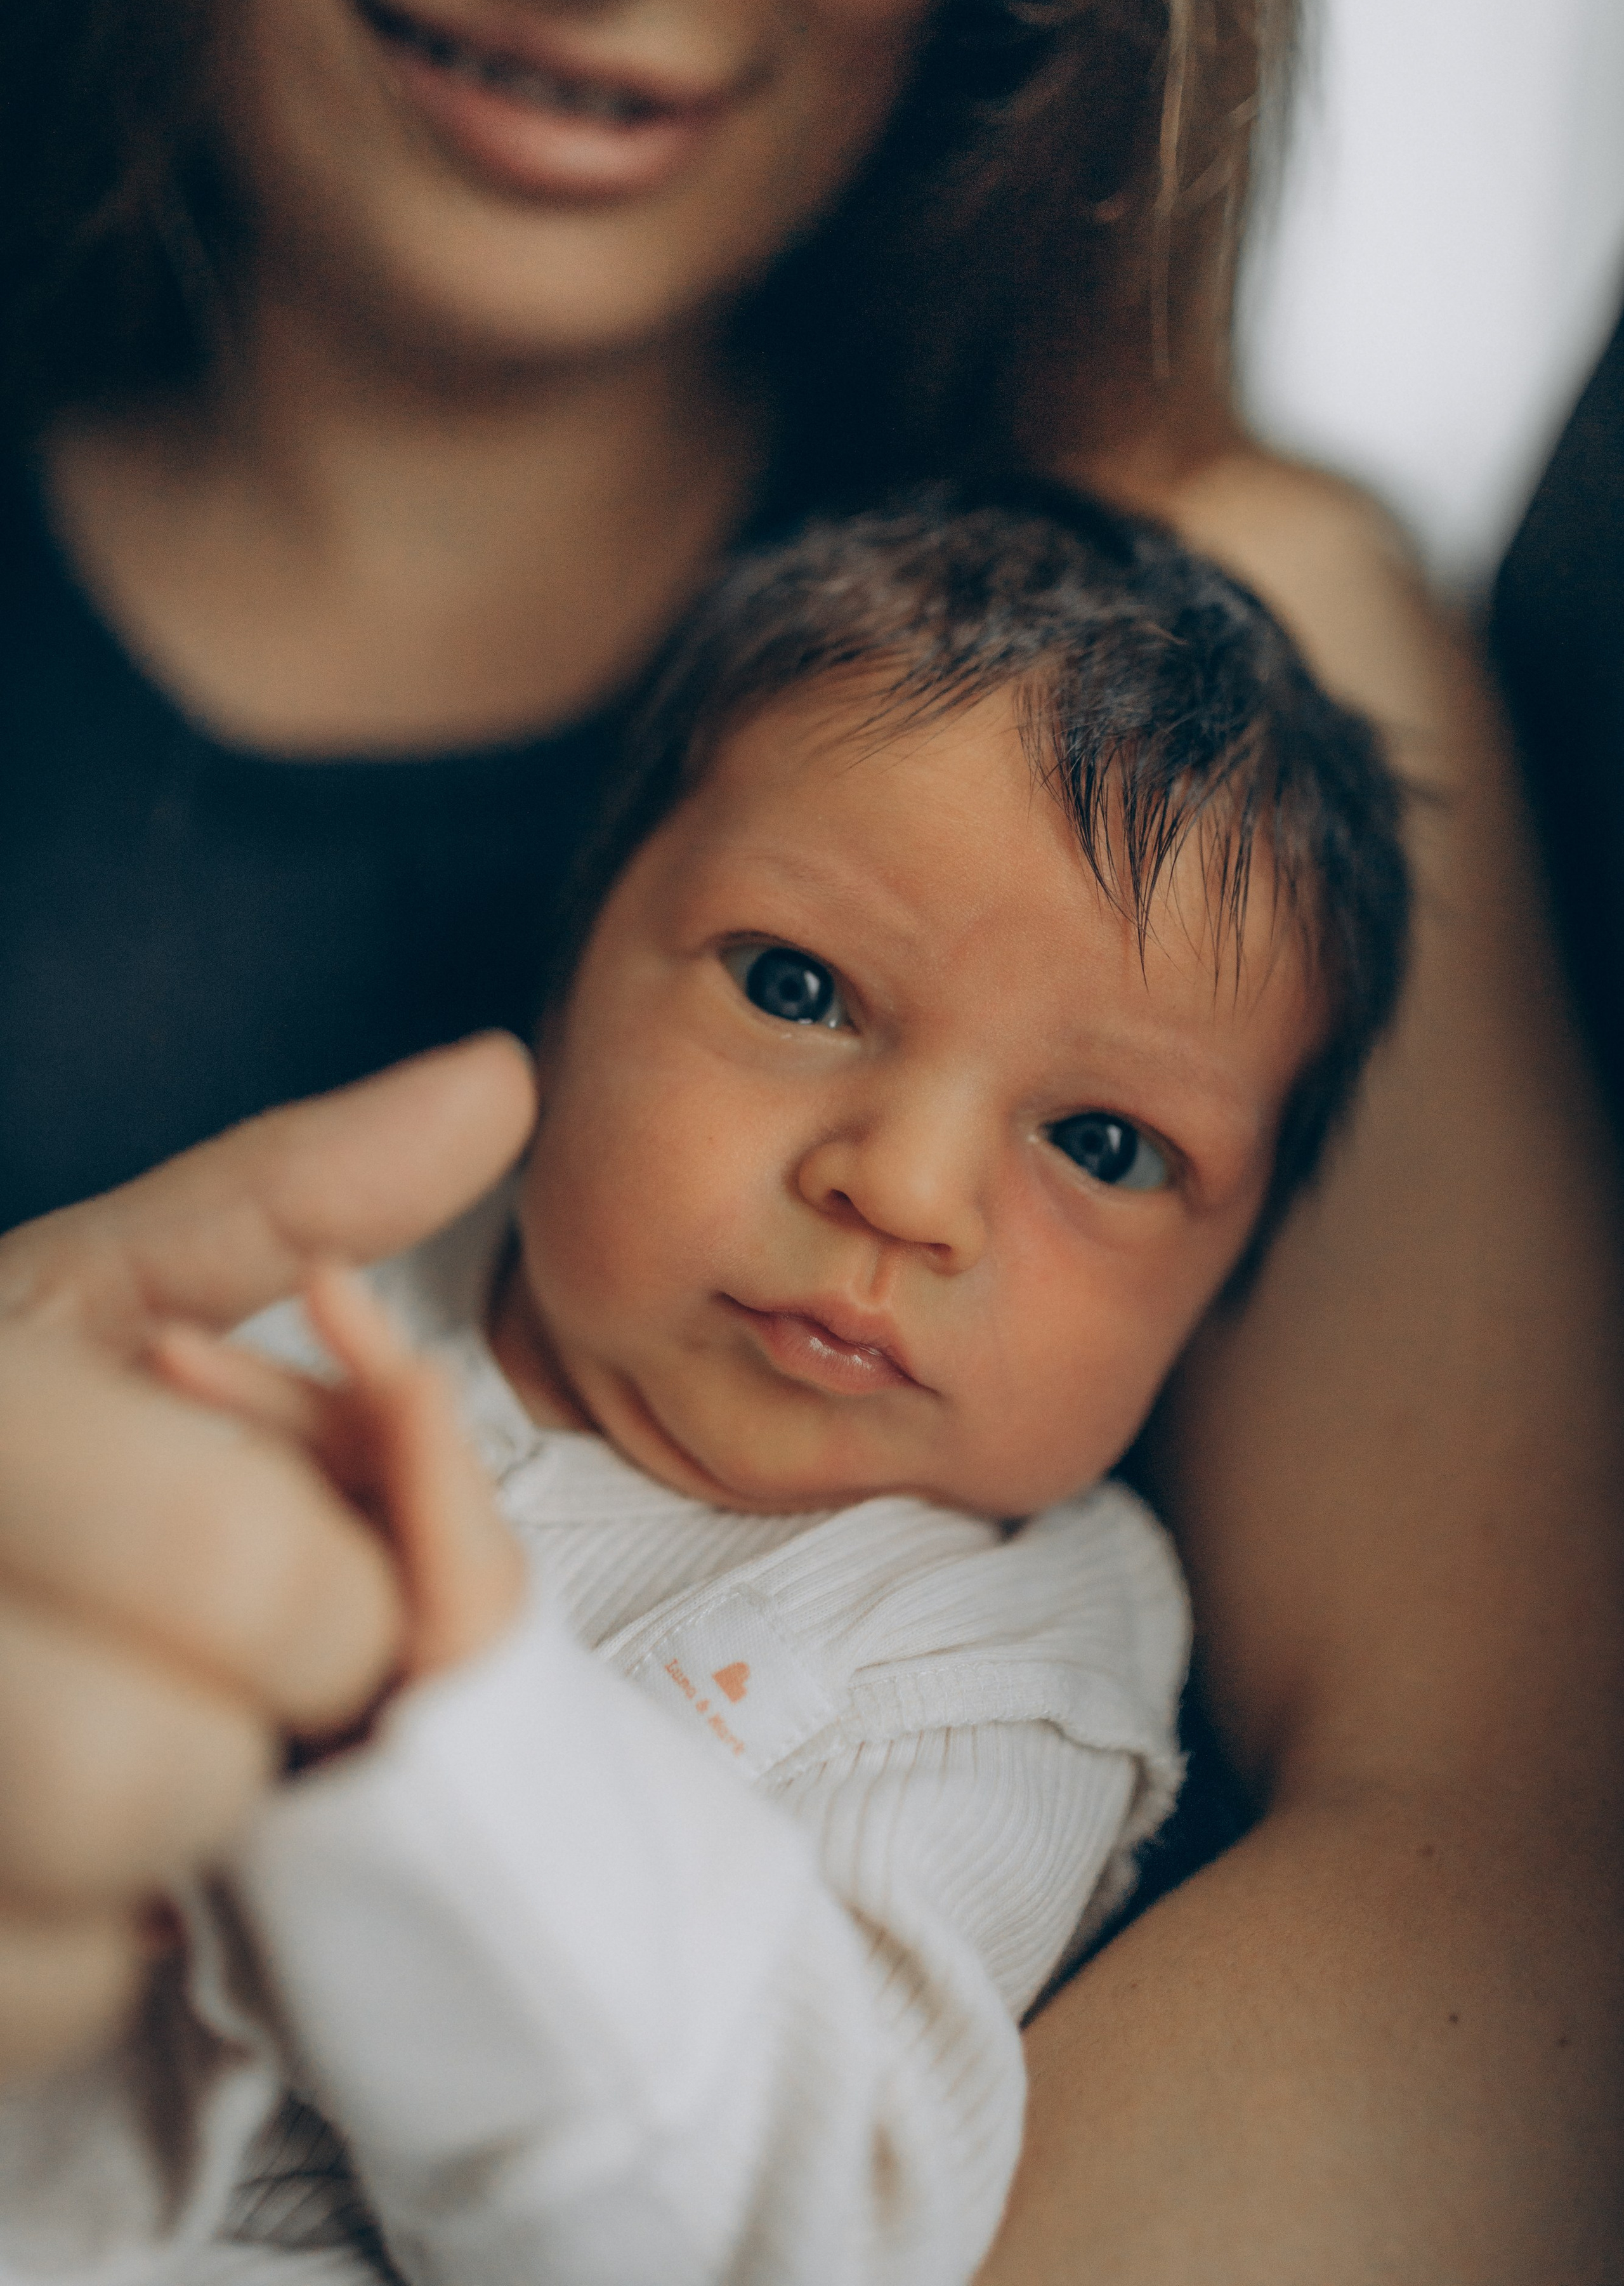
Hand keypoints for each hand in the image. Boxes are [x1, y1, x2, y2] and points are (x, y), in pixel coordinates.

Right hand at [0, 1036, 535, 2081]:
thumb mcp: (87, 1292)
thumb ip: (281, 1198)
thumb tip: (497, 1083)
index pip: (246, 1564)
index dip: (335, 1588)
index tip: (306, 1567)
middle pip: (172, 1757)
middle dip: (266, 1715)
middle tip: (240, 1663)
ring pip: (111, 1886)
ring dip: (191, 1823)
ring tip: (158, 1726)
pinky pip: (47, 1994)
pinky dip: (103, 1939)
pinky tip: (80, 1835)